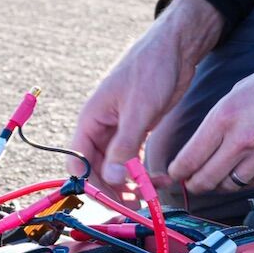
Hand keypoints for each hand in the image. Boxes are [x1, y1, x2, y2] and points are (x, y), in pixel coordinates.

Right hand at [70, 0, 223, 188]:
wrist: (175, 47)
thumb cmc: (152, 68)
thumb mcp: (139, 110)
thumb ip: (124, 146)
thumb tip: (113, 179)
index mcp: (91, 119)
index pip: (77, 161)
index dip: (90, 183)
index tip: (112, 198)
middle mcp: (100, 127)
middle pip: (97, 169)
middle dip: (113, 189)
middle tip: (135, 205)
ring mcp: (118, 129)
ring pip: (115, 167)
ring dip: (130, 184)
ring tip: (150, 195)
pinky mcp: (135, 129)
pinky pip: (131, 159)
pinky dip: (142, 172)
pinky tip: (159, 179)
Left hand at [167, 22, 253, 193]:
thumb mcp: (241, 89)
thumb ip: (221, 118)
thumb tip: (205, 141)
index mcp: (225, 116)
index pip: (190, 158)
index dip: (178, 172)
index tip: (174, 175)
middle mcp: (241, 140)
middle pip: (206, 179)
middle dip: (194, 185)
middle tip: (191, 184)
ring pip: (230, 185)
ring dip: (221, 185)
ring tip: (217, 179)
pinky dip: (246, 181)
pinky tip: (244, 173)